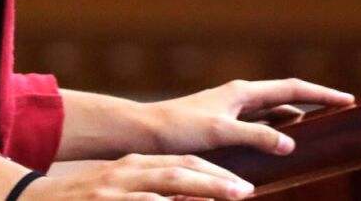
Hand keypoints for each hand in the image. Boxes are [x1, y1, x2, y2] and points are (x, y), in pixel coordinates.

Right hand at [28, 154, 254, 200]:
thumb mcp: (114, 193)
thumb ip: (147, 195)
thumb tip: (180, 199)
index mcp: (132, 167)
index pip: (181, 163)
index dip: (213, 173)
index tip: (241, 186)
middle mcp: (126, 172)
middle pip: (181, 169)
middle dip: (217, 180)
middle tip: (246, 191)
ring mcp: (113, 188)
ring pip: (165, 183)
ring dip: (201, 188)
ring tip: (229, 197)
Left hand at [142, 78, 356, 155]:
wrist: (145, 132)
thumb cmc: (179, 129)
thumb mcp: (221, 134)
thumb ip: (257, 138)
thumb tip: (291, 142)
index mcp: (242, 92)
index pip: (292, 88)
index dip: (322, 94)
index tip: (348, 100)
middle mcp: (239, 96)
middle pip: (286, 96)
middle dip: (314, 102)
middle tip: (340, 111)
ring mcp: (230, 109)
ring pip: (272, 111)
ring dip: (296, 118)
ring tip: (317, 129)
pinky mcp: (222, 124)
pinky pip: (258, 124)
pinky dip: (275, 130)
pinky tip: (279, 144)